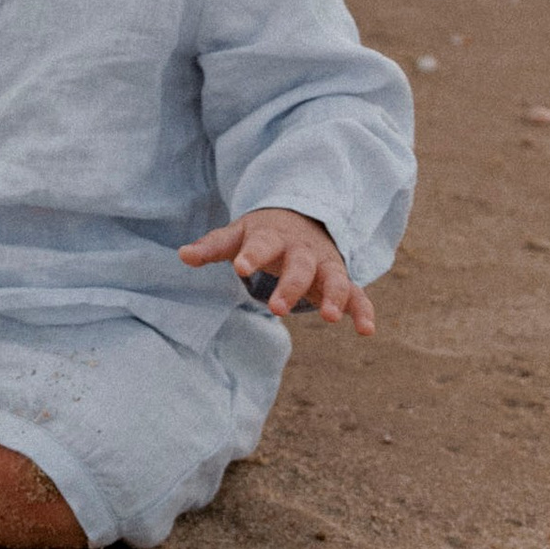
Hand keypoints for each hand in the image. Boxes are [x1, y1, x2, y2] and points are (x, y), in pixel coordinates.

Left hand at [179, 205, 373, 332]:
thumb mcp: (237, 235)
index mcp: (272, 237)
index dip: (252, 254)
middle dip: (290, 285)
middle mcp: (301, 250)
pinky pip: (356, 294)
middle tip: (277, 308)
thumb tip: (182, 255)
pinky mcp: (340, 280)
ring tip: (330, 318)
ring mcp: (324, 264)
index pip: (262, 243)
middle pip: (299, 266)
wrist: (301, 218)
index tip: (241, 267)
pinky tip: (367, 331)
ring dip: (334, 296)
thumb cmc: (262, 234)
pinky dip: (363, 310)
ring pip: (334, 278)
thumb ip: (213, 246)